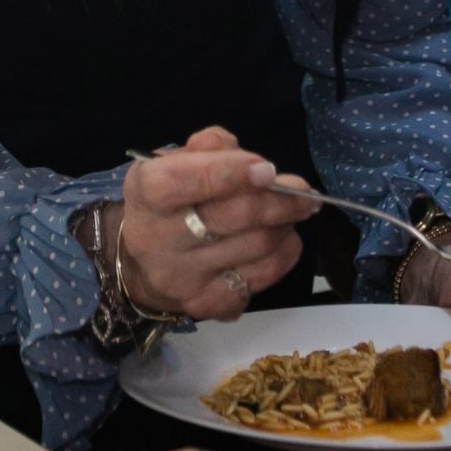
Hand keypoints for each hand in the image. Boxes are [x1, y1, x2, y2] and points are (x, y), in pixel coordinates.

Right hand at [112, 127, 304, 321]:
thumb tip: (251, 162)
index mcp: (147, 193)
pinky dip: (284, 253)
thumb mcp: (176, 163)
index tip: (267, 170)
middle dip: (279, 200)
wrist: (146, 265)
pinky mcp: (207, 302)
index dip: (231, 173)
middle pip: (234, 216)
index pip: (186, 181)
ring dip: (285, 225)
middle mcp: (158, 238)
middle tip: (304, 192)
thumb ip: (211, 147)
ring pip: (258, 246)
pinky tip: (281, 240)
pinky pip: (264, 276)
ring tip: (292, 212)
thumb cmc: (170, 203)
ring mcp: (183, 276)